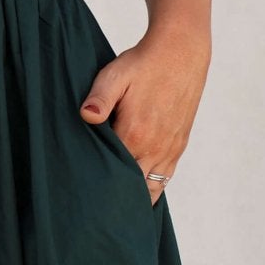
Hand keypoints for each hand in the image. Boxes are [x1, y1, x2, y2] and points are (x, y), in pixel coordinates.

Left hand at [78, 24, 209, 204]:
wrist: (181, 53)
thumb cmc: (143, 64)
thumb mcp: (115, 75)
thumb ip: (99, 99)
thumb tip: (85, 116)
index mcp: (135, 134)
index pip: (112, 173)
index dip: (97, 185)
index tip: (82, 197)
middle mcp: (154, 148)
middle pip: (132, 188)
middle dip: (115, 199)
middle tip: (95, 212)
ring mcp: (169, 148)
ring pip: (151, 189)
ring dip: (135, 198)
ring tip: (117, 209)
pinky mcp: (179, 145)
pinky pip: (165, 178)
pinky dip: (152, 189)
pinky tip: (139, 194)